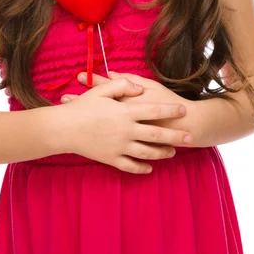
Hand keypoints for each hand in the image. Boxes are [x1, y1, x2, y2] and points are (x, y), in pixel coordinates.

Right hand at [57, 75, 192, 173]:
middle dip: (175, 135)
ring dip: (162, 152)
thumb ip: (122, 84)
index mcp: (125, 112)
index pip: (154, 110)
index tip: (183, 110)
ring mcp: (119, 146)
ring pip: (147, 152)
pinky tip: (150, 168)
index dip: (170, 110)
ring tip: (173, 152)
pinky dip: (142, 168)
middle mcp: (126, 130)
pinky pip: (130, 166)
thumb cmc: (82, 107)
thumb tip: (139, 88)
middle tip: (189, 136)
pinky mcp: (111, 159)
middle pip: (156, 133)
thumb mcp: (101, 90)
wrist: (64, 129)